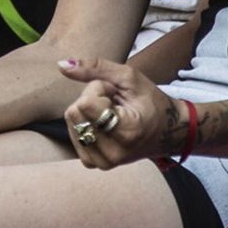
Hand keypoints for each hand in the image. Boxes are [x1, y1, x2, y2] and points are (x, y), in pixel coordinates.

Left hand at [60, 58, 186, 169]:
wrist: (166, 132)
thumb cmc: (150, 101)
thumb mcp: (128, 77)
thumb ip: (95, 68)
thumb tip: (61, 65)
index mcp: (127, 132)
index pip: (85, 103)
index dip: (98, 90)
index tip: (117, 95)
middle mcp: (113, 153)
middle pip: (74, 112)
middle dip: (91, 100)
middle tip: (114, 104)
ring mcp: (102, 161)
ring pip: (71, 122)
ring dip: (87, 112)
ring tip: (111, 114)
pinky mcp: (93, 163)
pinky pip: (72, 134)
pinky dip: (84, 124)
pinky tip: (102, 125)